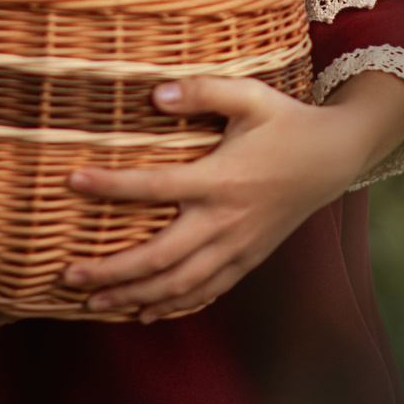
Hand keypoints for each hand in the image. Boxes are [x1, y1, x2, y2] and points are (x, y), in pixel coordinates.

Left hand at [61, 71, 403, 322]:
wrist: (334, 158)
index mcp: (221, 179)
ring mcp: (238, 247)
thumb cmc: (286, 121)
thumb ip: (202, 91)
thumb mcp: (249, 96)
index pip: (156, 187)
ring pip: (181, 284)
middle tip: (69, 276)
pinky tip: (145, 312)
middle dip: (114, 271)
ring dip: (135, 296)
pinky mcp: (248, 259)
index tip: (72, 181)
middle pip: (161, 257)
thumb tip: (153, 94)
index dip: (112, 186)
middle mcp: (226, 221)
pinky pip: (208, 291)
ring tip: (94, 302)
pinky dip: (175, 305)